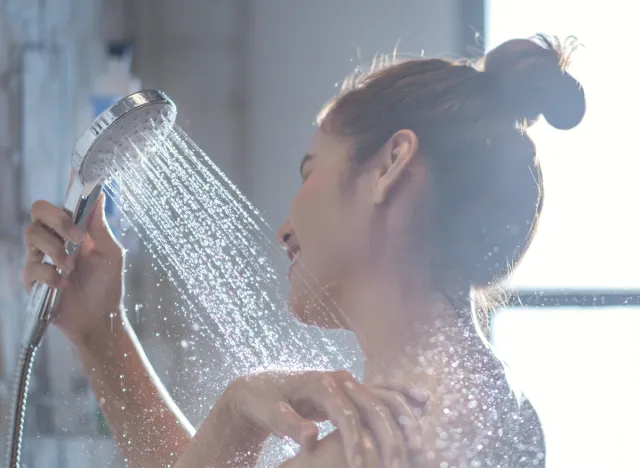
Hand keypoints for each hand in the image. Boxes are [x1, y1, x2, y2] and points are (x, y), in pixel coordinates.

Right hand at [21, 189, 124, 341]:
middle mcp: (54, 239)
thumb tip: (98, 196)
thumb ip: (100, 227)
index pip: (63, 202)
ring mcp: (40, 258)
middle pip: (38, 210)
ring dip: (55, 249)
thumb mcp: (111, 254)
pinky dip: (50, 275)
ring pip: (32, 234)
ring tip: (72, 267)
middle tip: (78, 238)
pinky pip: (31, 267)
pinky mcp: (32, 279)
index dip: (67, 187)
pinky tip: (64, 285)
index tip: (76, 175)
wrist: (100, 319)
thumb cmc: (107, 285)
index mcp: (74, 230)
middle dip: (58, 219)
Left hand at [220, 371, 426, 467]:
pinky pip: (383, 389)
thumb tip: (311, 437)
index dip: (354, 441)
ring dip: (404, 418)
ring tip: (419, 446)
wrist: (262, 386)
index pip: (345, 414)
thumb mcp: (270, 413)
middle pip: (373, 404)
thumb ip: (290, 425)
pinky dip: (403, 394)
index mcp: (319, 384)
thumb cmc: (265, 402)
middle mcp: (339, 378)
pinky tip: (423, 401)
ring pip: (384, 395)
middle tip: (398, 466)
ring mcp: (348, 380)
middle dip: (388, 436)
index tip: (359, 467)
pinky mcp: (352, 387)